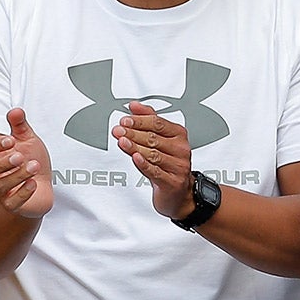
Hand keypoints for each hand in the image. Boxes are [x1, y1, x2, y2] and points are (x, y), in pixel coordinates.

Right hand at [0, 109, 53, 218]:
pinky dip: (23, 192)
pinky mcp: (13, 204)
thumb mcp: (28, 140)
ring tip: (34, 166)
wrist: (45, 186)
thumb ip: (21, 126)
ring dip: (18, 175)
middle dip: (1, 163)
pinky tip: (34, 183)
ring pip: (0, 186)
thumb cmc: (31, 161)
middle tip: (20, 156)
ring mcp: (2, 191)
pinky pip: (12, 202)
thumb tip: (16, 110)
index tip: (10, 140)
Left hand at [115, 102, 197, 219]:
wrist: (180, 193)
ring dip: (135, 147)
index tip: (125, 120)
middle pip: (154, 138)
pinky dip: (144, 164)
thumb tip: (134, 105)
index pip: (158, 123)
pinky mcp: (172, 182)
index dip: (140, 121)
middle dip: (133, 133)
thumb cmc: (169, 164)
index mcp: (179, 134)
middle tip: (118, 130)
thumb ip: (149, 120)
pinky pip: (155, 171)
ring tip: (122, 141)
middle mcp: (181, 149)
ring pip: (153, 154)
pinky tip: (135, 157)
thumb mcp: (161, 139)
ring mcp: (178, 166)